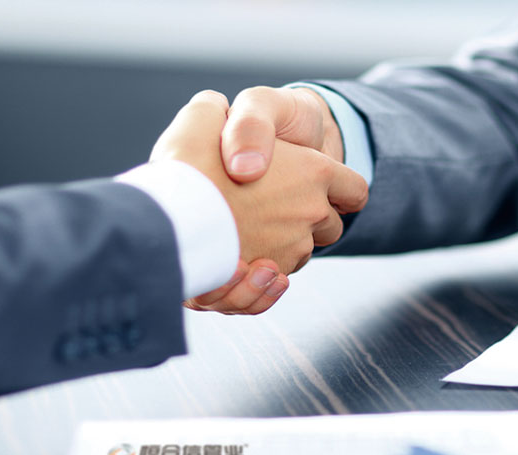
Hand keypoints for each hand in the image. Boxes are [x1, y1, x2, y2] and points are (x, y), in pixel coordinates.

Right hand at [149, 90, 366, 312]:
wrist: (165, 218)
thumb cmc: (189, 162)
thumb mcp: (206, 116)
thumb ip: (225, 112)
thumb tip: (220, 112)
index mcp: (313, 171)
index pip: (353, 189)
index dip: (340, 189)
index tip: (322, 189)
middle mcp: (310, 213)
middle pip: (330, 226)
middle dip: (309, 219)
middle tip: (270, 205)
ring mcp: (292, 249)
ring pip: (303, 252)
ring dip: (284, 244)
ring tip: (247, 227)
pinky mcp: (268, 278)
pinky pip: (278, 279)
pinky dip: (265, 271)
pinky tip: (239, 254)